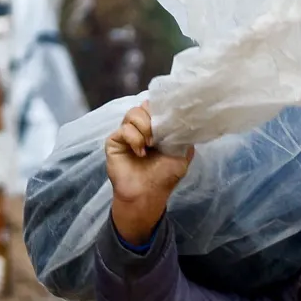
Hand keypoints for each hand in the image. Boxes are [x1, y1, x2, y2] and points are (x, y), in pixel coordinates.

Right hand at [105, 103, 192, 244]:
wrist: (147, 195)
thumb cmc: (164, 177)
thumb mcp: (182, 155)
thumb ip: (183, 137)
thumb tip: (185, 121)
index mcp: (156, 129)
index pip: (156, 107)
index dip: (162, 109)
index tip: (168, 120)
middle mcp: (140, 128)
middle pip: (143, 106)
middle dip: (153, 118)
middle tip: (158, 137)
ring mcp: (126, 134)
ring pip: (133, 113)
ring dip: (144, 127)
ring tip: (150, 145)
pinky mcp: (114, 140)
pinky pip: (124, 129)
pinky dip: (134, 138)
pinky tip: (140, 153)